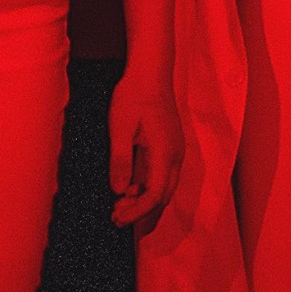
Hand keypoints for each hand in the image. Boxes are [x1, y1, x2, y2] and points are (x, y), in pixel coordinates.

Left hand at [107, 68, 183, 227]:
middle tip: (115, 217)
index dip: (136, 211)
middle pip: (163, 197)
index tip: (116, 218)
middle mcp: (175, 156)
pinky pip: (163, 177)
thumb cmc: (134, 96)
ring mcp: (176, 152)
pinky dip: (147, 189)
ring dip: (144, 202)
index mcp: (165, 153)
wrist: (151, 73)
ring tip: (119, 206)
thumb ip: (120, 160)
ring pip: (164, 189)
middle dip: (140, 212)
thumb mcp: (119, 128)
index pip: (155, 195)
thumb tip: (118, 191)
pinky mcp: (171, 148)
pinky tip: (130, 189)